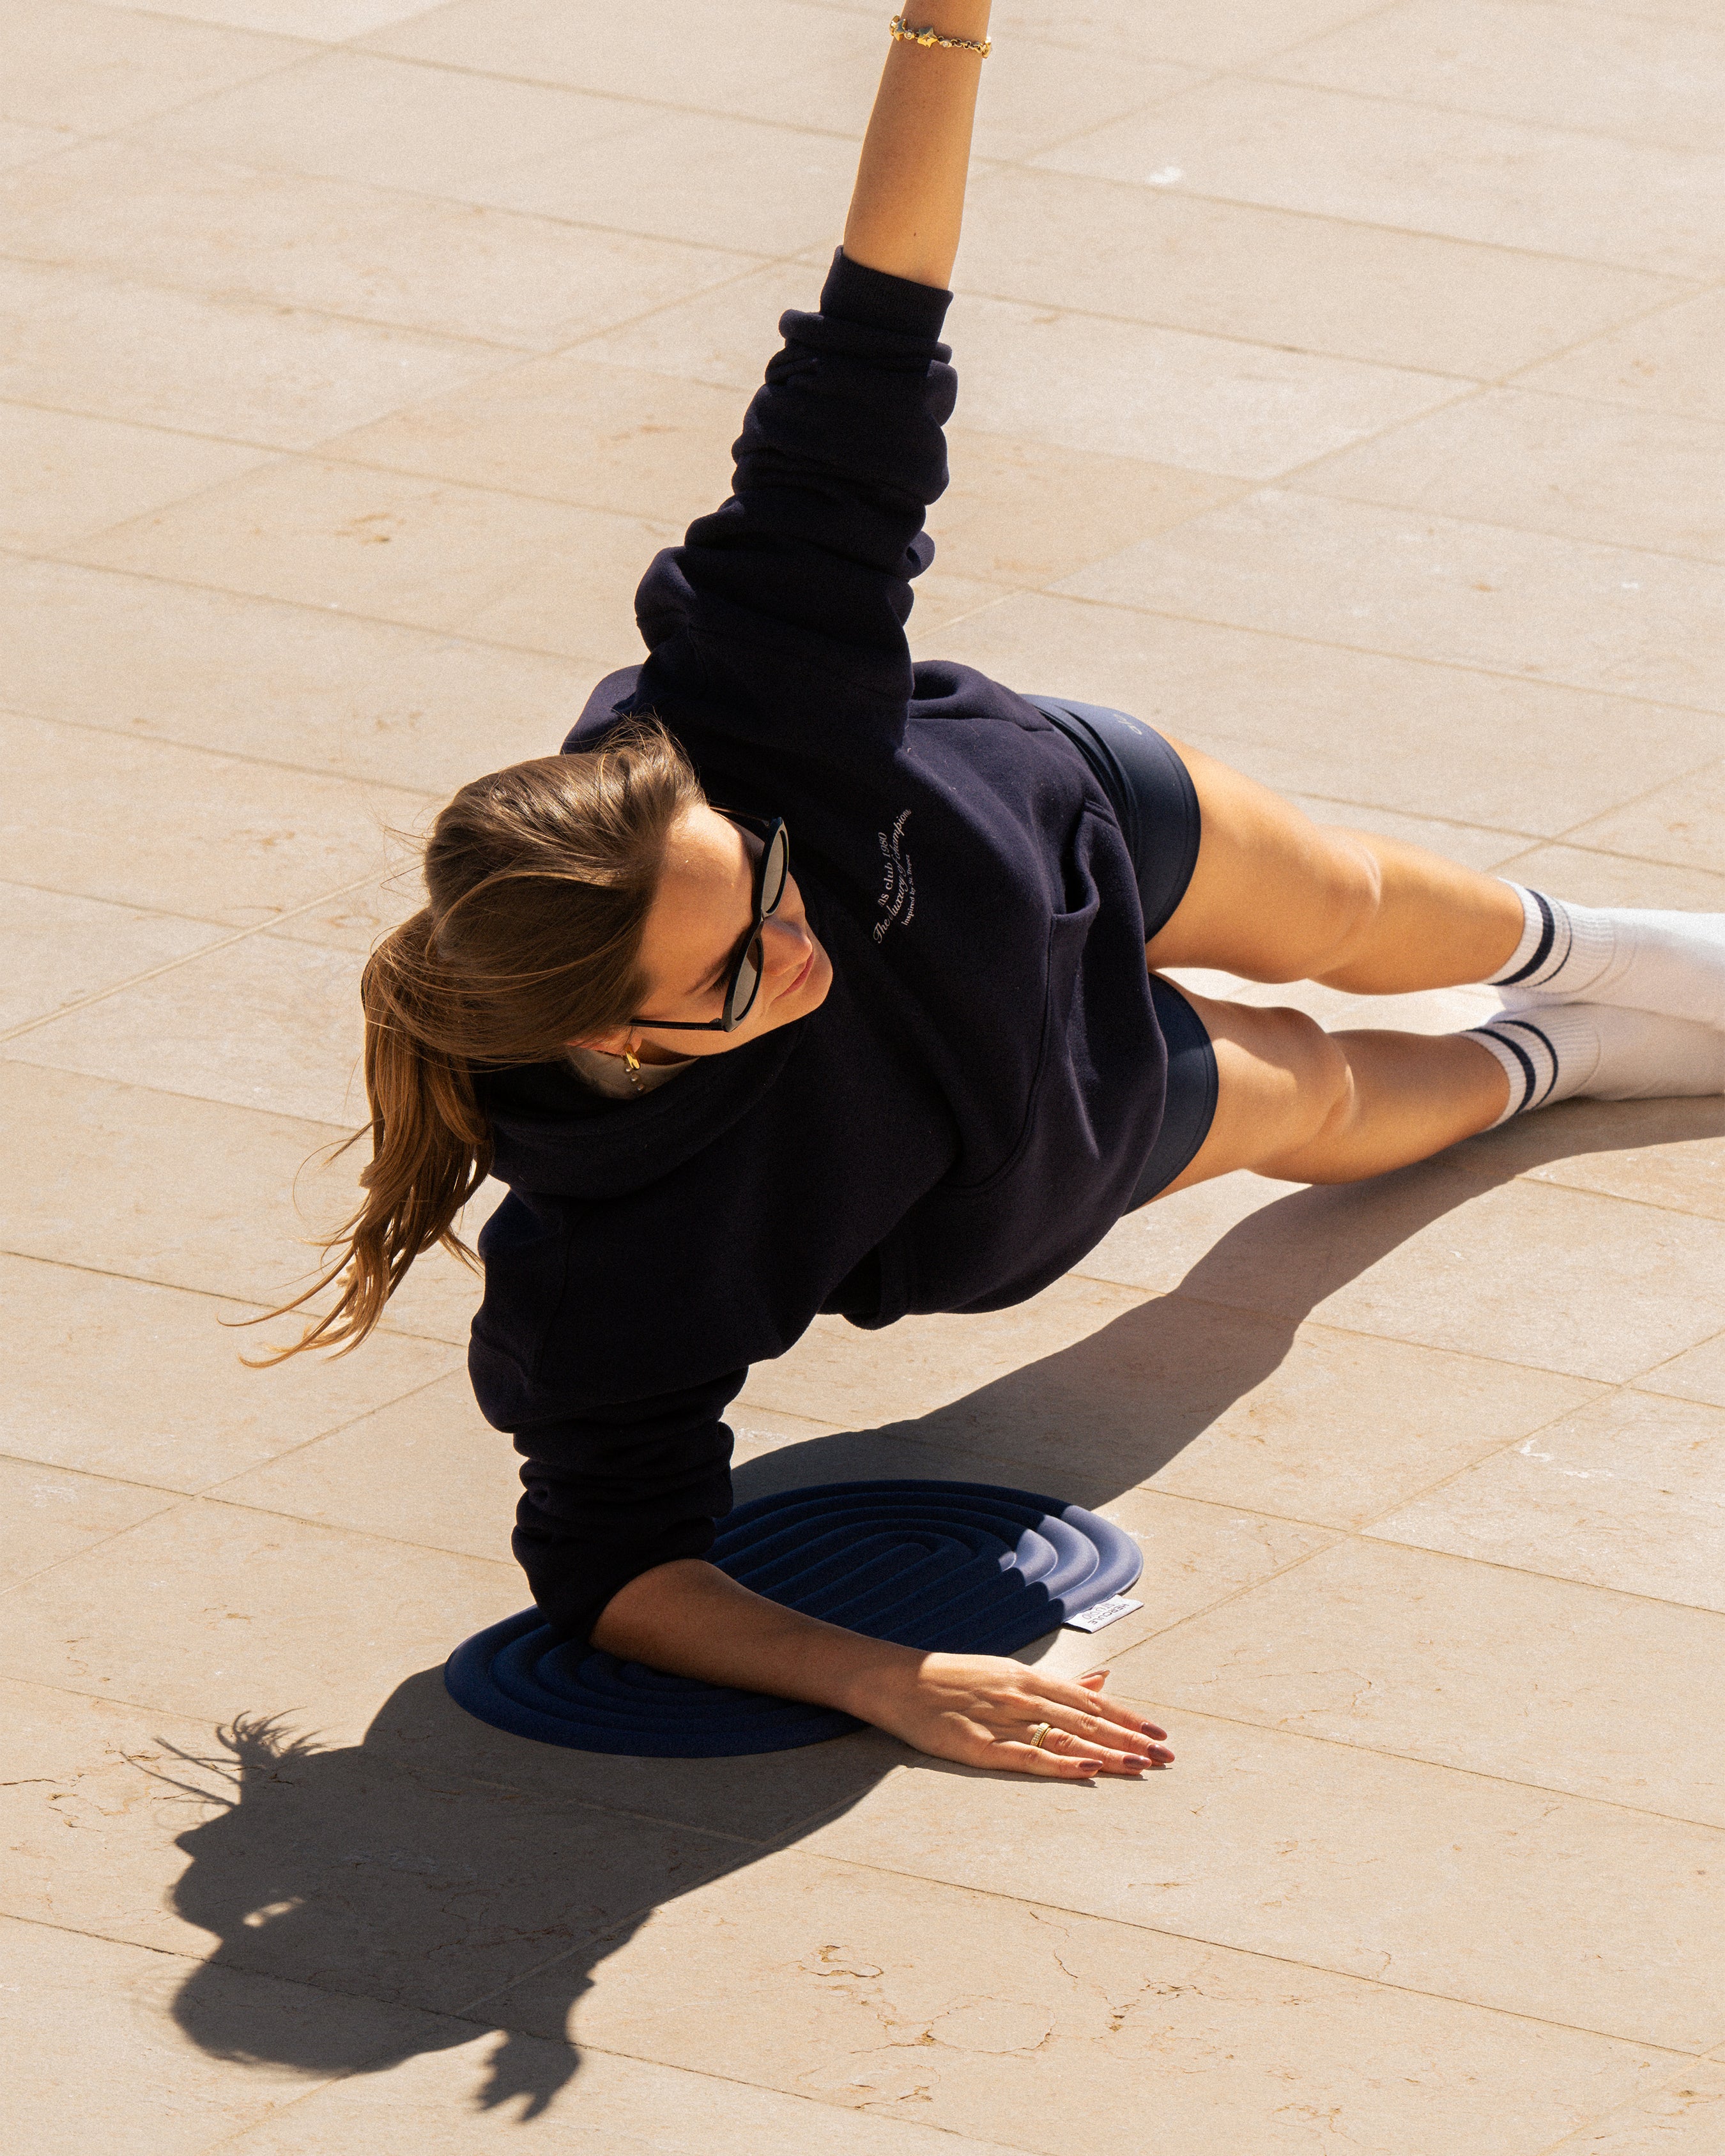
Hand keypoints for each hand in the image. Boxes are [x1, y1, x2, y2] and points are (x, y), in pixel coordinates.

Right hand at [859, 1654, 1172, 1778]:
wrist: (897, 1678)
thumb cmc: (954, 1677)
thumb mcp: (1010, 1671)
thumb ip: (1058, 1681)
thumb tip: (1104, 1680)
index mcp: (1030, 1678)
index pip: (1091, 1701)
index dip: (1128, 1718)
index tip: (1161, 1733)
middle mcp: (1023, 1695)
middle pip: (1086, 1719)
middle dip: (1129, 1738)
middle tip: (1167, 1756)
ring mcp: (1002, 1719)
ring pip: (1065, 1736)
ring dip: (1107, 1751)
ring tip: (1142, 1764)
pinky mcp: (979, 1744)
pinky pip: (1027, 1755)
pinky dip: (1060, 1761)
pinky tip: (1087, 1768)